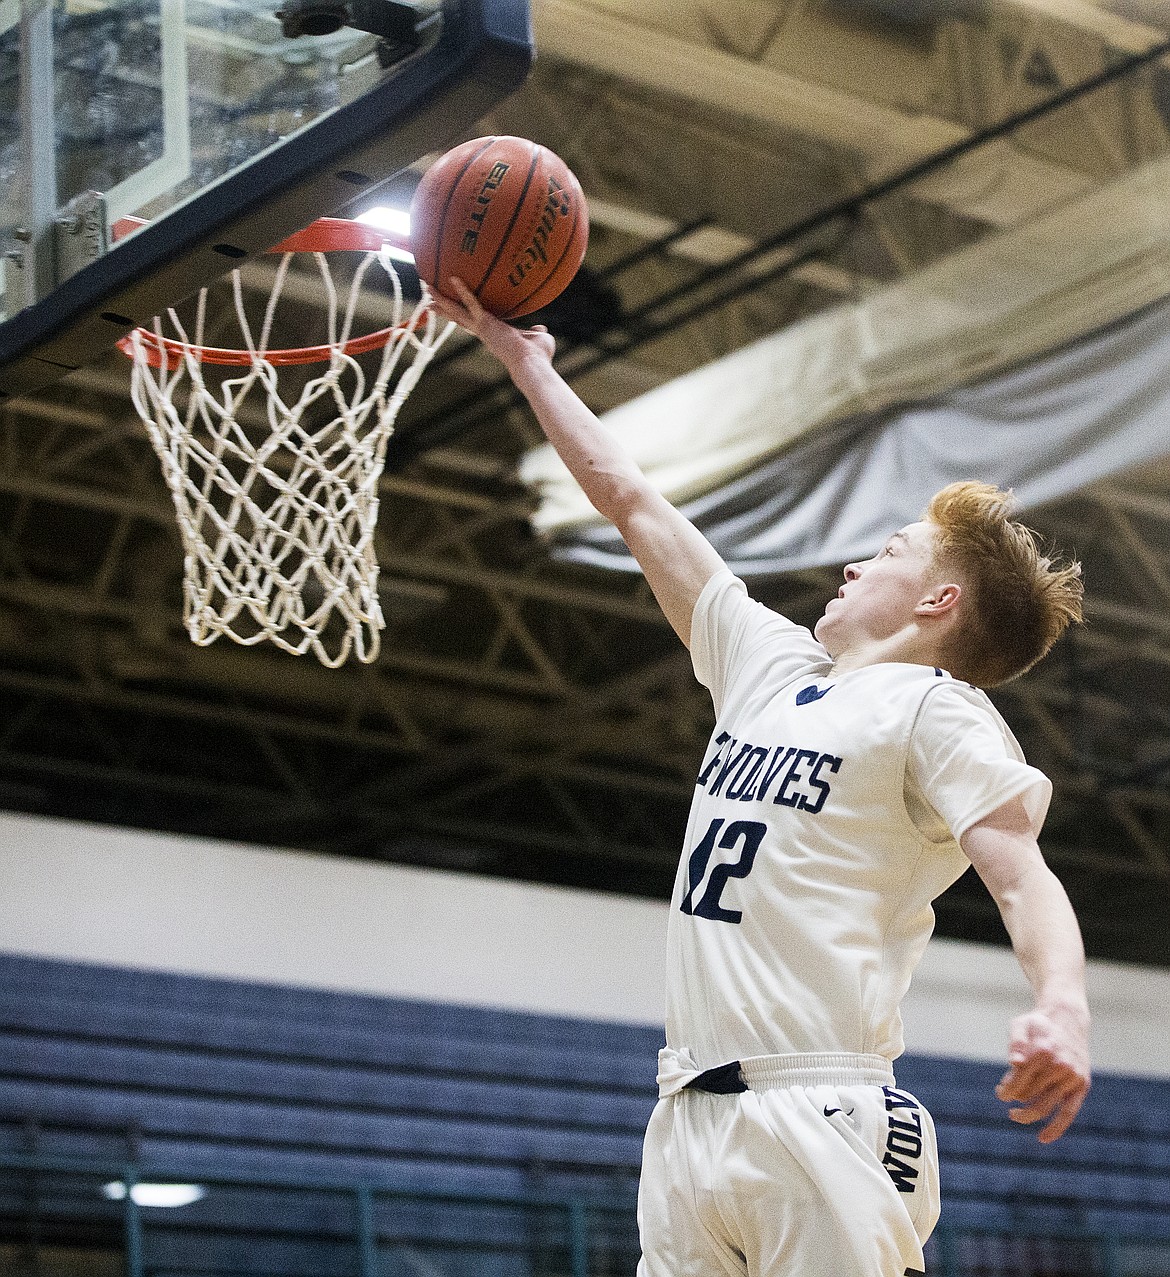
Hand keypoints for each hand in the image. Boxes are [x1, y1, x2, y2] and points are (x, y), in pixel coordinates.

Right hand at [429, 277, 555, 368]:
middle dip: (444, 308)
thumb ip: (535, 332)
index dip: (462, 316)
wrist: (532, 365)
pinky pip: (472, 302)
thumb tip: (540, 329)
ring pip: (457, 311)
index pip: (474, 322)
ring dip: (442, 299)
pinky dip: (464, 290)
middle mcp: (484, 332)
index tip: (452, 311)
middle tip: (429, 301)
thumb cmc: (537, 357)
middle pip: (458, 317)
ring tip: (428, 287)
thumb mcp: (536, 339)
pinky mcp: (485, 323)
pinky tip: (454, 277)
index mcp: (493, 335)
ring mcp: (482, 328)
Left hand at [995, 1003, 1089, 1142]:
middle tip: (1004, 1094)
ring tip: (1014, 1115)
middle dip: (1014, 1096)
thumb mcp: (1021, 1024)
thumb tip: (1014, 1063)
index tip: (1000, 1091)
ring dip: (1028, 1114)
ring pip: (1047, 1105)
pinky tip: (1043, 1138)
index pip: (1019, 1080)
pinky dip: (1057, 1127)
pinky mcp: (1082, 1086)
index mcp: (1044, 1051)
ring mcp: (1072, 1078)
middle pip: (1030, 1093)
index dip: (1006, 1089)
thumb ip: (1016, 1042)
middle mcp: (1061, 1066)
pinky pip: (1069, 1112)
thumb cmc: (1039, 1023)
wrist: (1068, 1019)